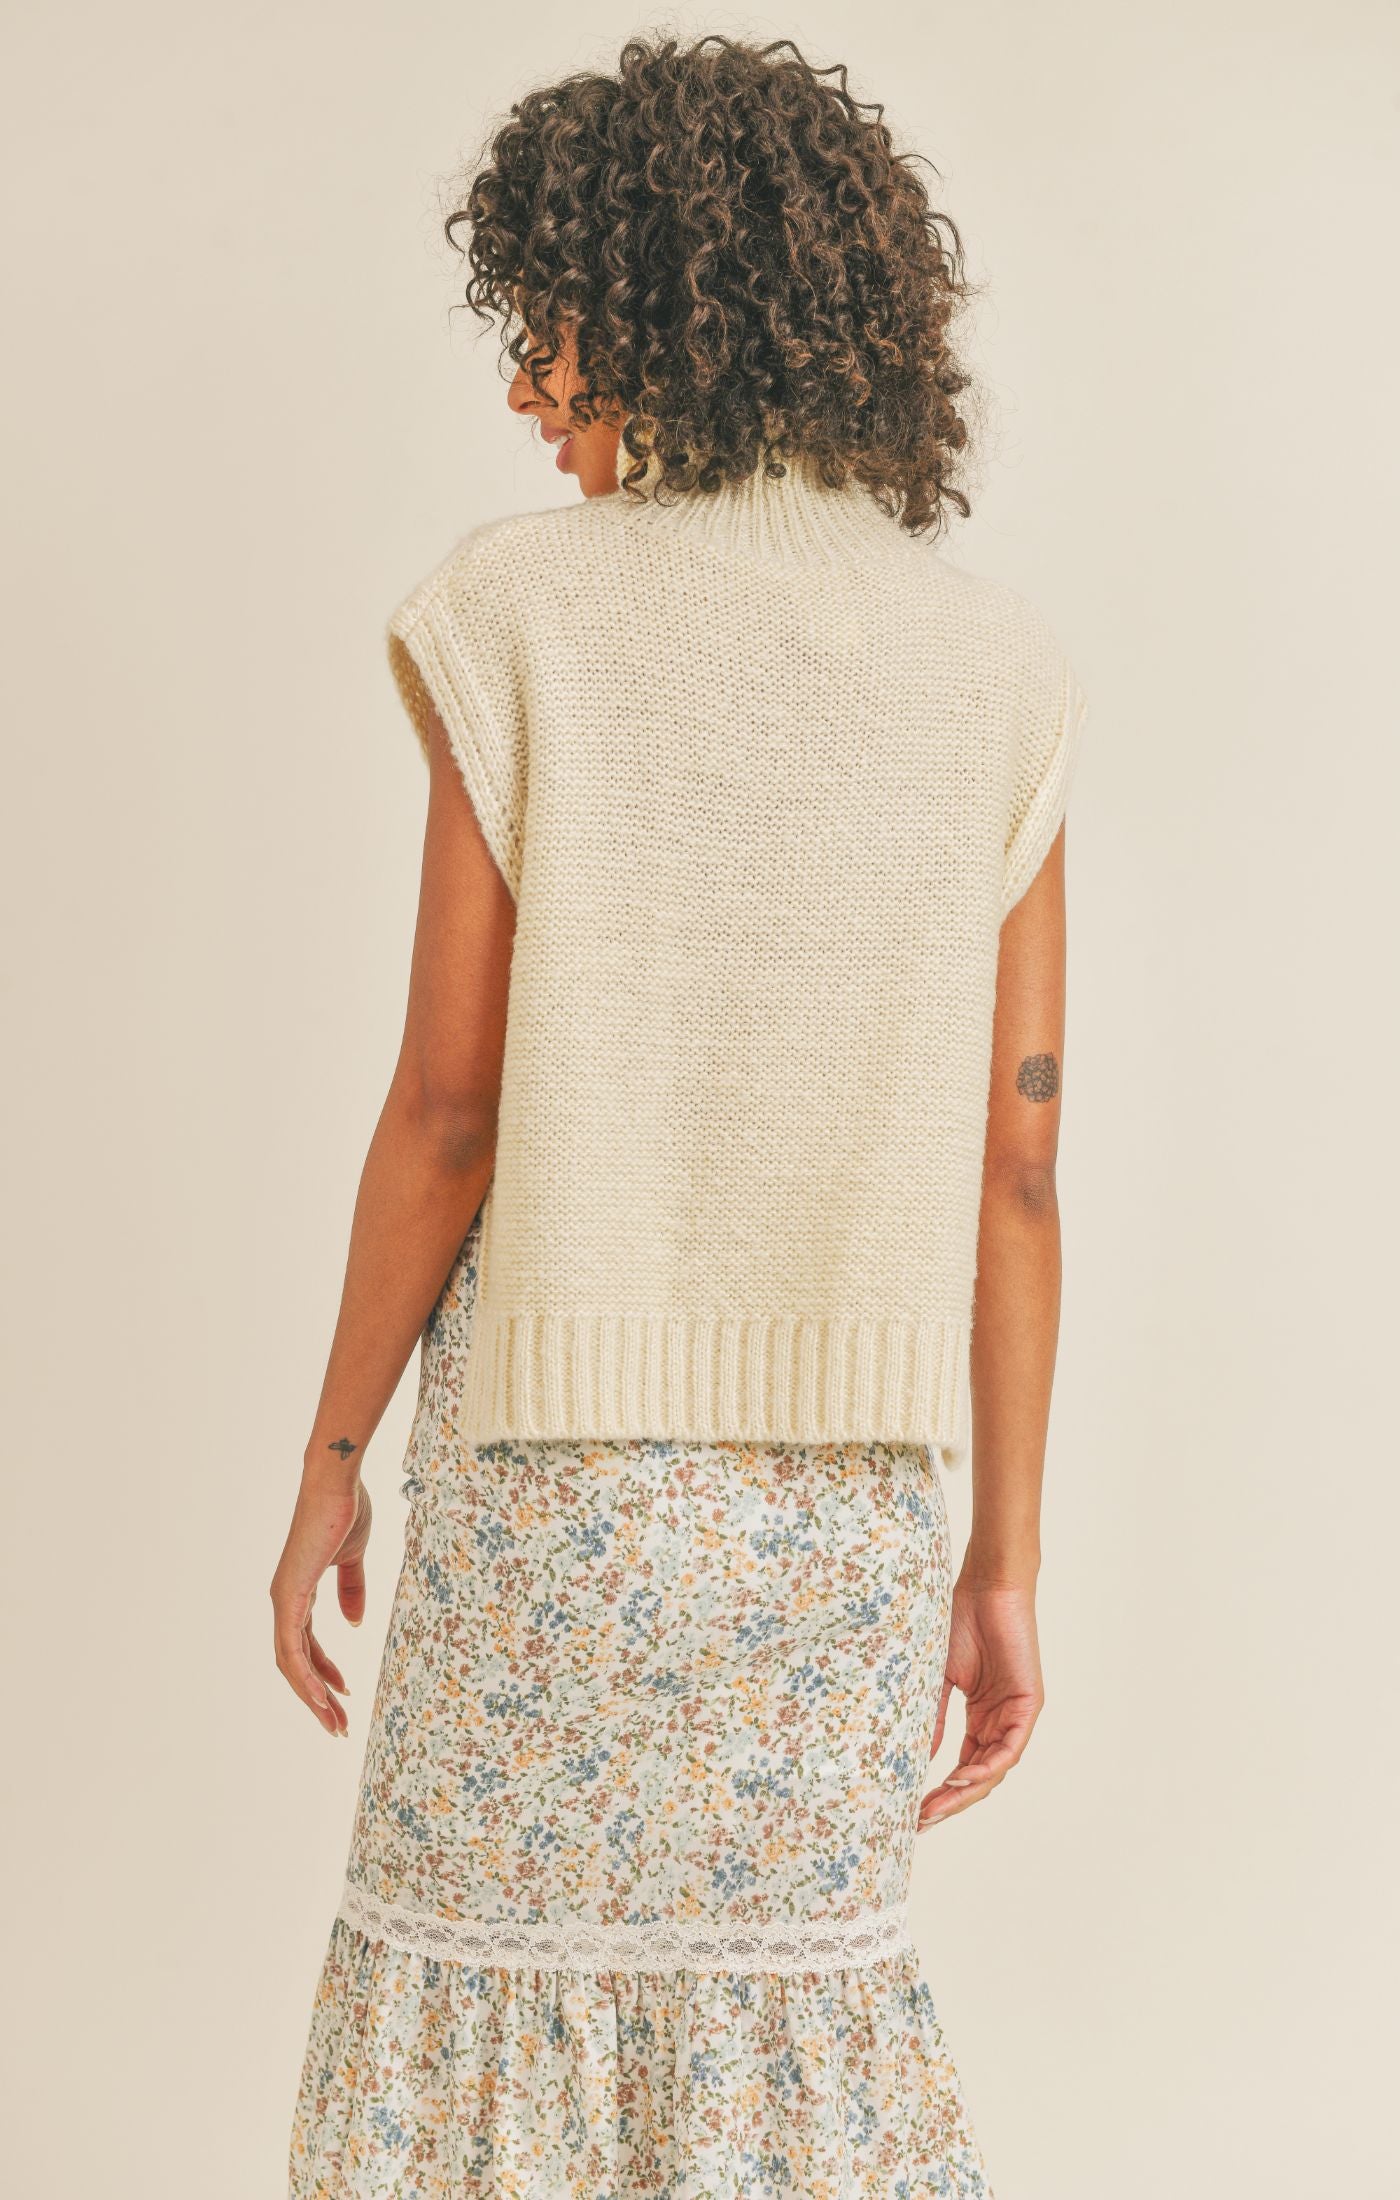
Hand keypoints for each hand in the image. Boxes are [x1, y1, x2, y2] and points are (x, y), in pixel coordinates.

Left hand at [269, 1468, 371, 1736]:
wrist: (336, 1485)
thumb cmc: (344, 1511)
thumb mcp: (352, 1558)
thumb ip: (351, 1590)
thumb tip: (354, 1622)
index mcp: (299, 1593)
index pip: (307, 1646)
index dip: (325, 1673)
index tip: (345, 1693)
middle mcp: (285, 1602)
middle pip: (297, 1664)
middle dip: (318, 1696)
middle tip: (340, 1724)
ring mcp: (284, 1601)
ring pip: (292, 1664)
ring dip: (313, 1696)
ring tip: (335, 1722)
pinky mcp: (288, 1597)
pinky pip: (292, 1648)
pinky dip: (306, 1676)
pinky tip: (321, 1697)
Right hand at [917, 1574, 1042, 1827]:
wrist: (985, 1587)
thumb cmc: (960, 1621)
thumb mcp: (938, 1678)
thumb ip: (933, 1718)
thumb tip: (917, 1759)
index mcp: (981, 1717)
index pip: (964, 1766)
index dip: (942, 1791)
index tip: (914, 1810)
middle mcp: (1000, 1721)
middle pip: (979, 1776)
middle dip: (952, 1801)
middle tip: (923, 1820)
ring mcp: (1016, 1714)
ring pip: (995, 1768)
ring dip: (967, 1790)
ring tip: (938, 1805)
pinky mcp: (1029, 1704)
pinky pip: (1010, 1747)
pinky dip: (988, 1766)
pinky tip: (962, 1777)